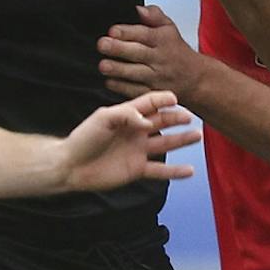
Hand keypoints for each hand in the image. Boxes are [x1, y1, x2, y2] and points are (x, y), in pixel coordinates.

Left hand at [60, 91, 200, 190]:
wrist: (71, 166)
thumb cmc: (84, 139)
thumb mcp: (103, 118)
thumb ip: (126, 115)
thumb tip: (147, 122)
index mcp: (126, 115)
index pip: (149, 103)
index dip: (162, 99)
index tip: (176, 98)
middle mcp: (135, 132)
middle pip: (161, 121)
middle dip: (176, 118)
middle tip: (189, 116)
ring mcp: (138, 151)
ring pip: (165, 143)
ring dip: (182, 140)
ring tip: (197, 136)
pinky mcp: (137, 169)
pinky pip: (160, 170)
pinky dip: (175, 171)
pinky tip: (190, 171)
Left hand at [97, 4, 212, 102]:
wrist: (195, 79)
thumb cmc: (176, 51)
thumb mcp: (169, 28)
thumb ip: (154, 15)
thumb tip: (138, 9)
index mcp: (163, 40)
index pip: (144, 34)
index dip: (127, 32)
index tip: (112, 31)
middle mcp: (159, 59)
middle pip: (138, 53)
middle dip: (118, 48)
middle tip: (103, 45)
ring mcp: (156, 77)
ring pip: (135, 73)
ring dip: (118, 69)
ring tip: (104, 65)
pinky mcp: (152, 93)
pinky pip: (136, 91)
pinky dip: (122, 87)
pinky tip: (110, 81)